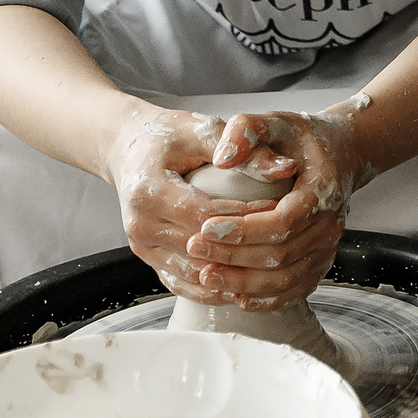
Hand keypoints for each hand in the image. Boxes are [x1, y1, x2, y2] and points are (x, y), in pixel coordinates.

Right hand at [99, 100, 359, 309]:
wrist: (129, 148)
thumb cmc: (169, 136)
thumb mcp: (205, 131)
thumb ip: (245, 149)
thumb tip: (288, 168)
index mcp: (149, 191)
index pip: (205, 215)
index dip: (244, 217)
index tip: (279, 210)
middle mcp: (140, 224)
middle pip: (199, 249)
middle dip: (243, 249)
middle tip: (283, 244)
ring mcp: (141, 245)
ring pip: (192, 273)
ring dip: (230, 275)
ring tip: (270, 267)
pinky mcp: (147, 257)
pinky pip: (181, 282)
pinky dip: (212, 287)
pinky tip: (243, 283)